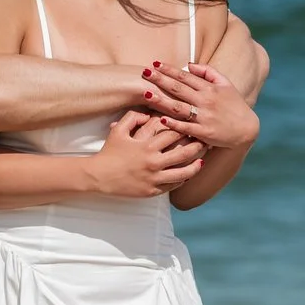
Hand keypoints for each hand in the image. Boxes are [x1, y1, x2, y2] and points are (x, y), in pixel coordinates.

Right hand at [84, 111, 204, 197]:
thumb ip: (133, 117)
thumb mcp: (118, 130)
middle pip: (183, 152)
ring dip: (195, 165)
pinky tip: (188, 174)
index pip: (173, 134)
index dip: (185, 128)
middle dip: (196, 146)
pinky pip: (173, 185)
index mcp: (147, 146)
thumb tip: (148, 113)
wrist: (99, 176)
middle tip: (206, 141)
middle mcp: (153, 162)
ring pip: (183, 172)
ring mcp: (154, 178)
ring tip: (202, 160)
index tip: (194, 125)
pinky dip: (183, 179)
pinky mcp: (152, 190)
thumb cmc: (109, 152)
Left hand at [140, 62, 258, 151]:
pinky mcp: (205, 132)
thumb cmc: (234, 105)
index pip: (185, 76)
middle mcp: (205, 100)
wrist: (247, 129)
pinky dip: (175, 124)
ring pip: (179, 107)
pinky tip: (162, 120)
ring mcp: (204, 117)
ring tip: (147, 94)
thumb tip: (188, 64)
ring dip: (162, 100)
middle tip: (144, 73)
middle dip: (160, 80)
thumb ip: (208, 72)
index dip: (169, 69)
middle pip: (179, 88)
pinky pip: (187, 127)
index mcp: (209, 88)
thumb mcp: (226, 84)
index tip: (154, 64)